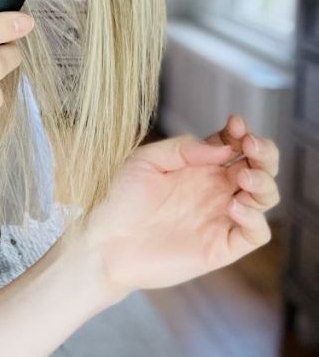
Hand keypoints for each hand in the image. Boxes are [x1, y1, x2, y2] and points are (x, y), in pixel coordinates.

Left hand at [79, 125, 279, 302]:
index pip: (233, 145)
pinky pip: (256, 233)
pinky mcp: (221, 246)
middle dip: (265, 152)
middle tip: (251, 145)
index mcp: (197, 166)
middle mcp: (214, 189)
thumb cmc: (118, 198)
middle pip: (258, 167)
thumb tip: (222, 147)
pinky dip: (255, 218)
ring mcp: (220, 217)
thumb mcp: (145, 161)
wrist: (105, 242)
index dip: (241, 133)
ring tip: (243, 176)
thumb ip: (182, 149)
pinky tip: (234, 207)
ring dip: (264, 182)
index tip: (235, 123)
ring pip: (264, 197)